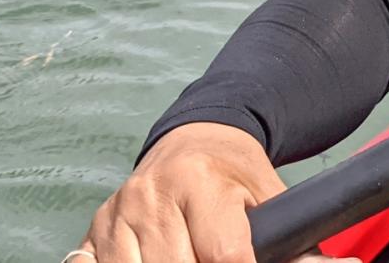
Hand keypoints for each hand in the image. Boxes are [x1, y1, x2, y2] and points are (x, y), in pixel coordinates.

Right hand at [75, 122, 360, 261]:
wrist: (193, 138)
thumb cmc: (237, 175)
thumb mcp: (270, 197)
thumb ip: (294, 241)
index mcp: (200, 182)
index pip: (223, 254)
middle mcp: (152, 194)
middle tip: (215, 258)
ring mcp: (118, 213)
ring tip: (192, 257)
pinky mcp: (94, 229)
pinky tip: (153, 260)